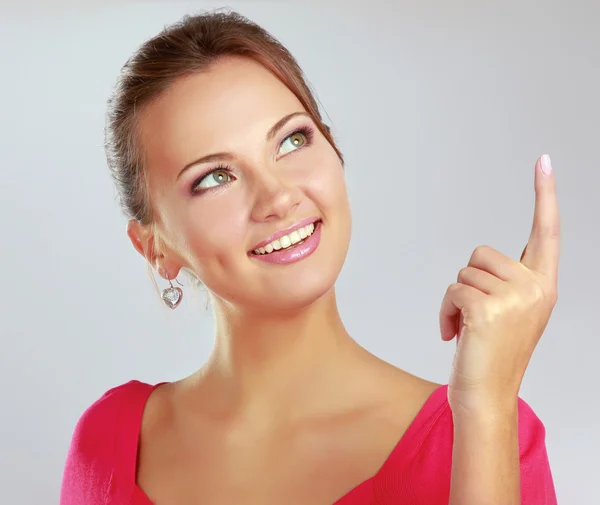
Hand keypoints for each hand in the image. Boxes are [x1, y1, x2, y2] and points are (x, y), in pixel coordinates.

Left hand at [440, 155, 559, 414]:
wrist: (487, 395)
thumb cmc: (493, 353)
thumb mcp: (512, 314)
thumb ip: (507, 283)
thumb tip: (480, 265)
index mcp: (544, 285)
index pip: (547, 231)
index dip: (545, 195)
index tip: (544, 162)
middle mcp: (537, 287)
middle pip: (481, 253)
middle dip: (468, 280)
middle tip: (474, 313)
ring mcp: (515, 298)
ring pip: (463, 272)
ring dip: (455, 299)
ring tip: (466, 327)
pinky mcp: (488, 308)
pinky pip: (451, 290)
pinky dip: (444, 312)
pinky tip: (453, 334)